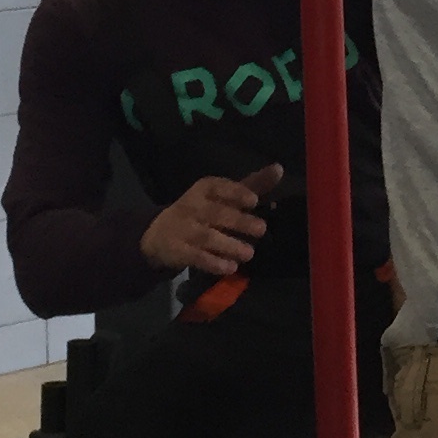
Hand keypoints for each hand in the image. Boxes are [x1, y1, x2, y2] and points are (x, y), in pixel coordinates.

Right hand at [142, 167, 283, 277]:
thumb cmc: (201, 210)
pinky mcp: (178, 251)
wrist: (157, 233)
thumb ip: (252, 185)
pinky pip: (196, 257)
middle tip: (261, 229)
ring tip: (249, 253)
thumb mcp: (223, 195)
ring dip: (229, 245)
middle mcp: (193, 206)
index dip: (236, 193)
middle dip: (239, 222)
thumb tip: (279, 169)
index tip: (253, 201)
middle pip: (217, 213)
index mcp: (204, 189)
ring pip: (207, 237)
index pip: (219, 187)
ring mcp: (184, 229)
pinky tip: (230, 267)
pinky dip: (213, 263)